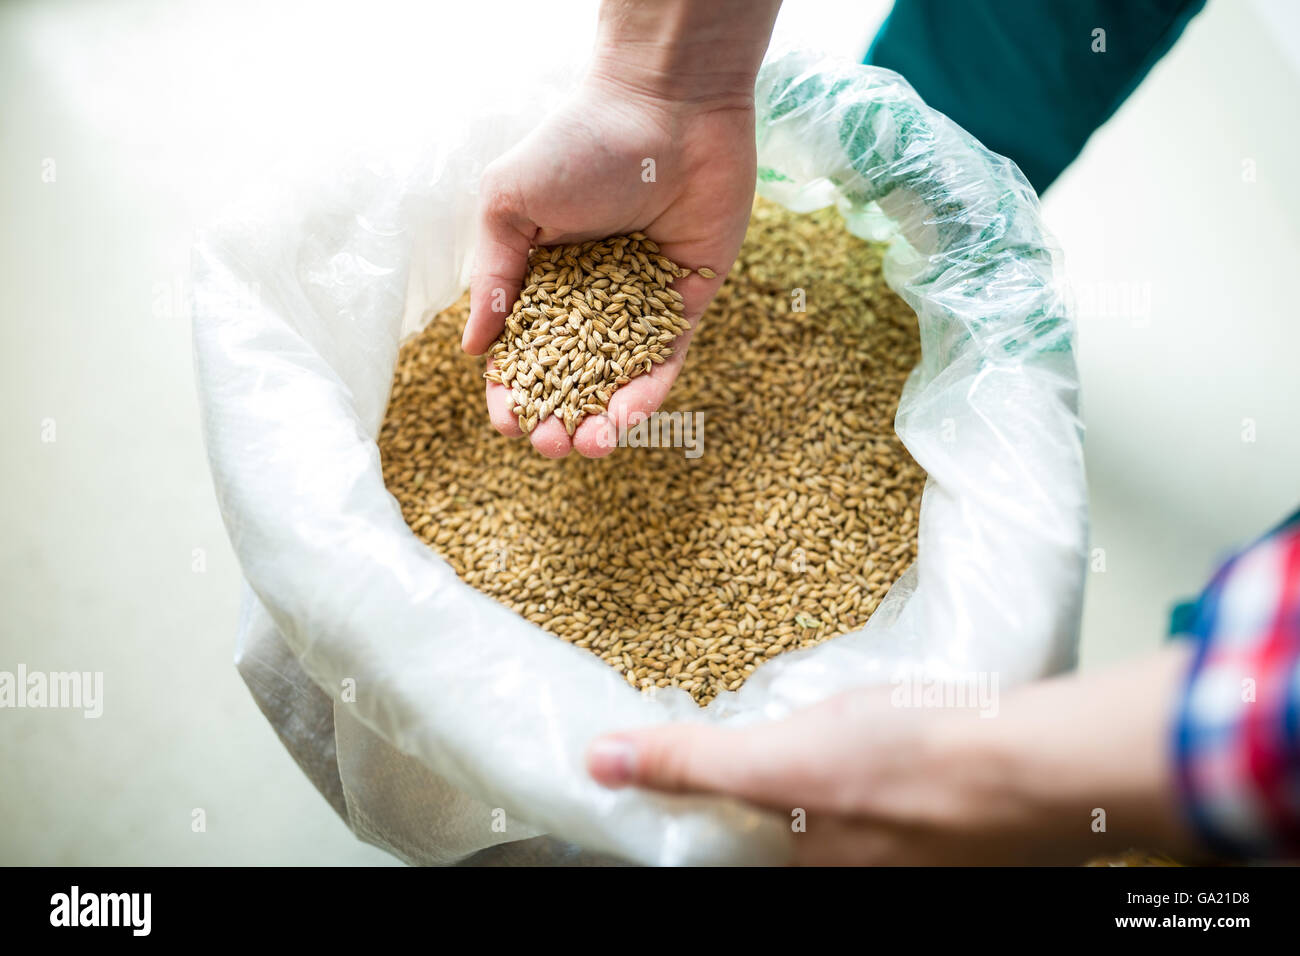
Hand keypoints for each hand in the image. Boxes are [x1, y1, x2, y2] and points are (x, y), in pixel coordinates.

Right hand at [461, 0, 780, 458]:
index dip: (513, 391)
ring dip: (601, 420)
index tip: (508, 421)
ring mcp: (639, 305)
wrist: (668, 107)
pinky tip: (626, 417)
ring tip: (587, 446)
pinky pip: (666, 359)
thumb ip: (494, 277)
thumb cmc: (580, 143)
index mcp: (542, 278)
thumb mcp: (510, 203)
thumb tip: (473, 349)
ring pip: (618, 380)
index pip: (524, 351)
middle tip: (550, 444)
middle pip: (571, 377)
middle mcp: (590, 298)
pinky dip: (646, 391)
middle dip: (558, 418)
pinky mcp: (685, 304)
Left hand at [586, 647, 1199, 864]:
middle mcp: (859, 877)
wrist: (1040, 765)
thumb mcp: (780, 759)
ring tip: (859, 726)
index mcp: (809, 876)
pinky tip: (909, 729)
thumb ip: (691, 765)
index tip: (715, 769)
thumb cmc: (916, 767)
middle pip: (793, 835)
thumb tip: (601, 761)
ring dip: (845, 771)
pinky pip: (906, 799)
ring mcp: (913, 860)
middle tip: (800, 733)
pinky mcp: (959, 834)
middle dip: (786, 784)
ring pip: (852, 815)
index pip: (739, 850)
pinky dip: (896, 764)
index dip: (718, 810)